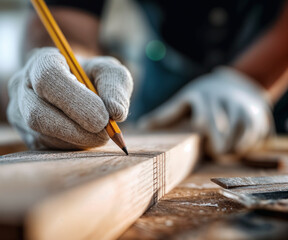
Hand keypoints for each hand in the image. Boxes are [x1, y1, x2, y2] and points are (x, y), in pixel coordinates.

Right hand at [7, 47, 132, 149]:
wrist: (76, 86)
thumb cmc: (92, 76)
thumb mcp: (108, 71)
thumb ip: (115, 85)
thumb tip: (116, 113)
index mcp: (41, 61)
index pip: (48, 78)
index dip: (75, 101)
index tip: (103, 118)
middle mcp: (22, 86)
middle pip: (37, 113)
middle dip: (75, 129)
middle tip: (104, 135)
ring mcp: (19, 112)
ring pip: (42, 134)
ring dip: (76, 140)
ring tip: (100, 135)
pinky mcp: (25, 134)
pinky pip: (45, 147)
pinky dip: (71, 147)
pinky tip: (86, 138)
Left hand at [138, 67, 273, 154]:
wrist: (234, 83)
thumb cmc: (202, 98)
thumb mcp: (184, 102)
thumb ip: (165, 115)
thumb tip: (141, 125)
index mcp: (199, 97)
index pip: (198, 117)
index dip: (198, 129)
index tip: (197, 142)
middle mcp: (219, 99)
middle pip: (218, 126)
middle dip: (217, 143)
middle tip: (215, 152)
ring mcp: (238, 105)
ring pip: (237, 130)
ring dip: (232, 145)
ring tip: (224, 152)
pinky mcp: (254, 113)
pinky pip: (252, 132)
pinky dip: (245, 143)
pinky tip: (237, 149)